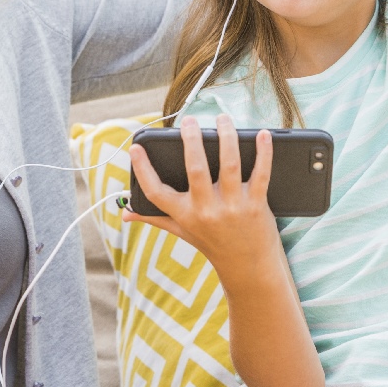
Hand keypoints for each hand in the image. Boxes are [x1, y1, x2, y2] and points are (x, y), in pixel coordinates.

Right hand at [124, 115, 283, 277]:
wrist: (248, 268)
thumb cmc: (212, 243)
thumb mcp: (181, 231)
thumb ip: (154, 218)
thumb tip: (125, 214)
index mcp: (184, 215)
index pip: (156, 193)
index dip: (142, 170)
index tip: (135, 149)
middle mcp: (206, 211)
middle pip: (196, 170)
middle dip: (191, 141)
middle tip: (189, 120)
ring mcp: (232, 208)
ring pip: (229, 165)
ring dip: (226, 137)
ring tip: (222, 118)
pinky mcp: (256, 205)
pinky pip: (260, 174)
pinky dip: (263, 153)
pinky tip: (262, 134)